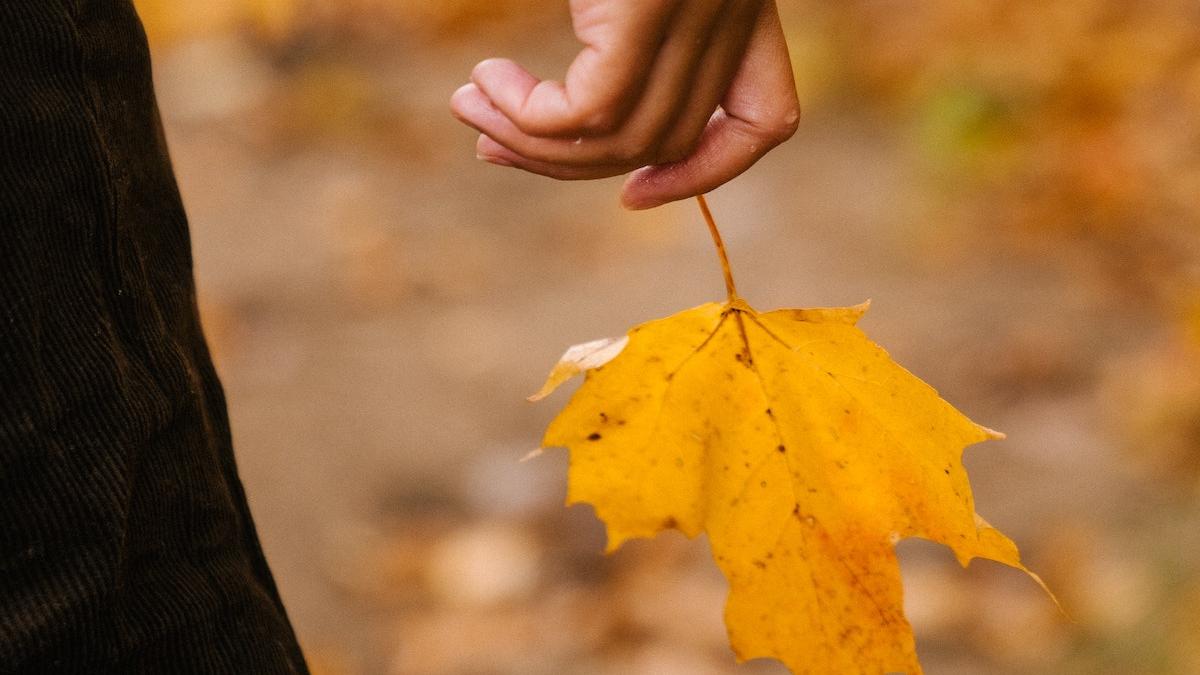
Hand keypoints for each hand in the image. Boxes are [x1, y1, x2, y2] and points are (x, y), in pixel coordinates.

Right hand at [450, 0, 798, 208]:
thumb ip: (625, 11)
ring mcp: (693, 9)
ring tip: (472, 108)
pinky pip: (591, 112)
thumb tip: (574, 89)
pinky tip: (488, 83)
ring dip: (534, 142)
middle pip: (666, 137)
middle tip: (491, 145)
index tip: (634, 194)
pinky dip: (531, 118)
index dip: (707, 170)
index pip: (768, 116)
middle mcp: (729, 7)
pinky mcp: (646, 10)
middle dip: (572, 162)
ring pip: (624, 138)